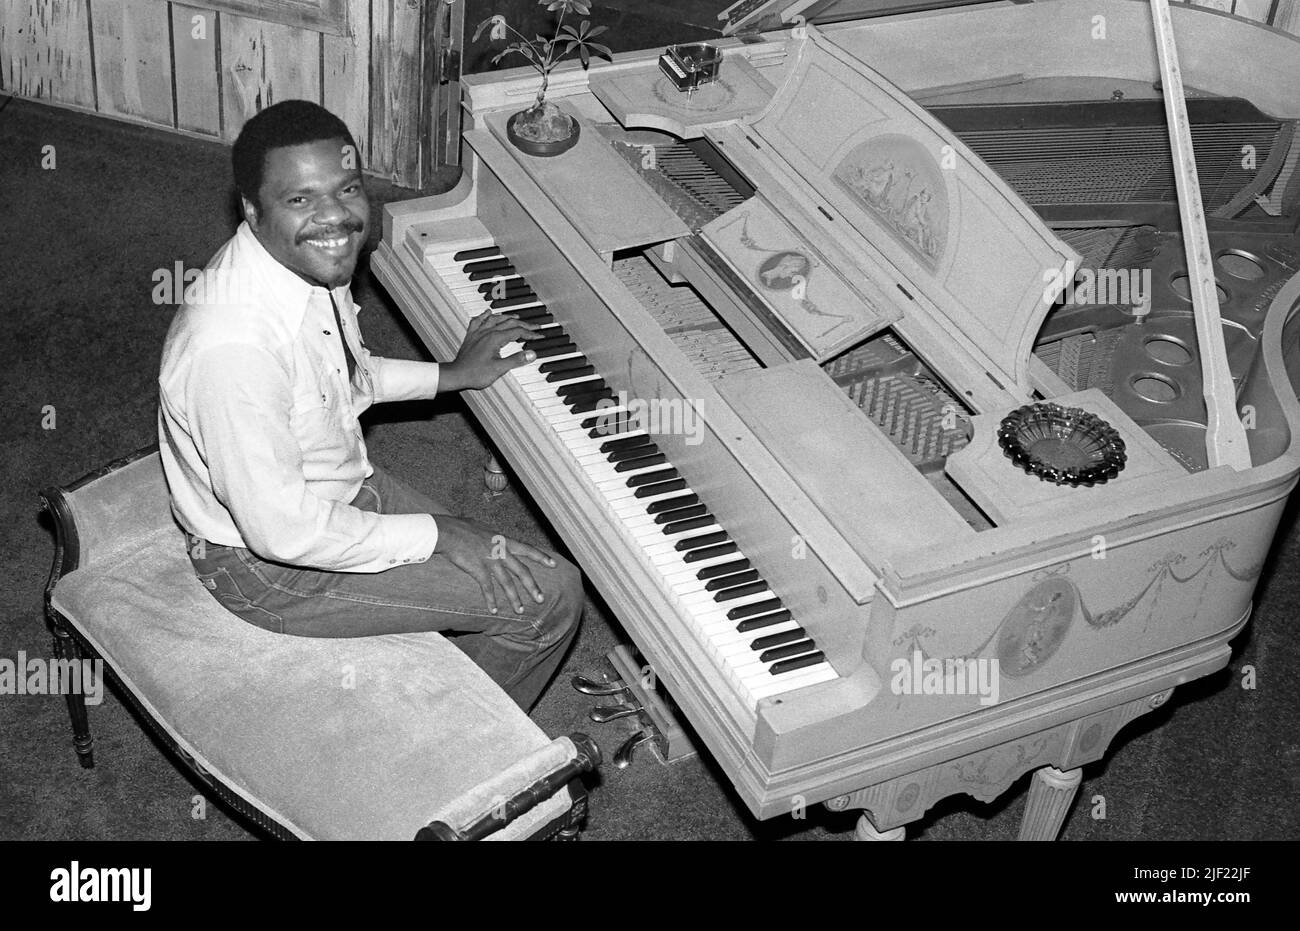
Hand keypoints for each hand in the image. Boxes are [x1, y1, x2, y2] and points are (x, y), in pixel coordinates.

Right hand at [433, 515, 555, 613]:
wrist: (447, 531)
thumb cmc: (462, 527)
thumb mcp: (483, 528)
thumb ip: (493, 536)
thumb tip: (496, 537)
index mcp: (504, 540)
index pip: (528, 549)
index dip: (542, 557)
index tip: (554, 564)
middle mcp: (501, 551)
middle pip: (522, 571)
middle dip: (532, 586)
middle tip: (541, 599)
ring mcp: (490, 561)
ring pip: (507, 583)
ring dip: (514, 598)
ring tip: (520, 611)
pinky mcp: (478, 569)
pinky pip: (487, 588)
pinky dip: (490, 600)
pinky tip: (493, 610)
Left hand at [441, 311, 542, 391]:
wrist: (457, 374)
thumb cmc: (475, 373)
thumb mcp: (499, 369)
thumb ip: (516, 360)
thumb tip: (531, 354)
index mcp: (495, 339)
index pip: (518, 332)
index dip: (531, 333)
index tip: (539, 336)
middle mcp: (487, 332)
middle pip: (509, 323)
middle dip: (524, 324)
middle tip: (535, 326)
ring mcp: (478, 333)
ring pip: (495, 319)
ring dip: (508, 317)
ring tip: (516, 317)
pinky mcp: (471, 336)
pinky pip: (478, 320)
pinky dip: (485, 315)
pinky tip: (488, 312)